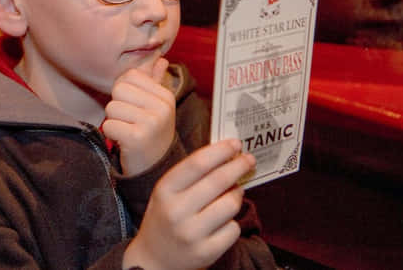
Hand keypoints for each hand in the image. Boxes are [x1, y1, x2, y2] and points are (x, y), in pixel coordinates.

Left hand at [102, 57, 173, 175]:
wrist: (155, 168)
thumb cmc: (151, 133)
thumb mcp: (157, 107)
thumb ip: (155, 81)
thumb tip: (160, 59)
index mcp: (165, 96)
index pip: (130, 75)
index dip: (124, 90)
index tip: (133, 106)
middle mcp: (162, 107)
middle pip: (119, 89)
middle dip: (118, 106)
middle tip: (129, 121)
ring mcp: (151, 123)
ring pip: (111, 107)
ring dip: (114, 121)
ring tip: (127, 131)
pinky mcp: (137, 138)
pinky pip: (109, 125)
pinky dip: (111, 134)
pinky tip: (124, 141)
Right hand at [122, 139, 255, 269]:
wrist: (153, 260)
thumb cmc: (165, 217)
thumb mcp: (167, 192)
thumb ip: (192, 174)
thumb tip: (228, 155)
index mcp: (164, 190)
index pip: (198, 163)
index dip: (221, 151)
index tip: (235, 144)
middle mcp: (176, 211)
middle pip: (218, 181)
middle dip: (238, 166)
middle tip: (248, 159)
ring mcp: (191, 234)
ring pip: (230, 205)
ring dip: (236, 195)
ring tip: (234, 193)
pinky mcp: (206, 252)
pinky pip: (233, 229)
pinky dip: (232, 222)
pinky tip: (223, 222)